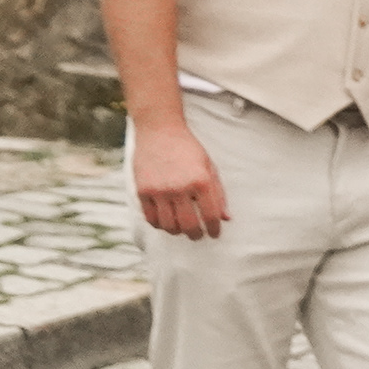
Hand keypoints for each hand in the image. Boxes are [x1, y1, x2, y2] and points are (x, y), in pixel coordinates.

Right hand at [132, 123, 226, 241]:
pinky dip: (159, 224)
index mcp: (201, 181)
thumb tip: (226, 218)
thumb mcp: (209, 167)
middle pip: (189, 225)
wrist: (160, 132)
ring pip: (168, 225)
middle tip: (198, 236)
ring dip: (177, 231)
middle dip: (196, 235)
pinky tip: (166, 222)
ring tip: (182, 229)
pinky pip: (151, 218)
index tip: (215, 233)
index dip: (214, 228)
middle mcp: (180, 188)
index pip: (211, 215)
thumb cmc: (189, 149)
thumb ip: (218, 193)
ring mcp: (159, 191)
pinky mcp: (142, 192)